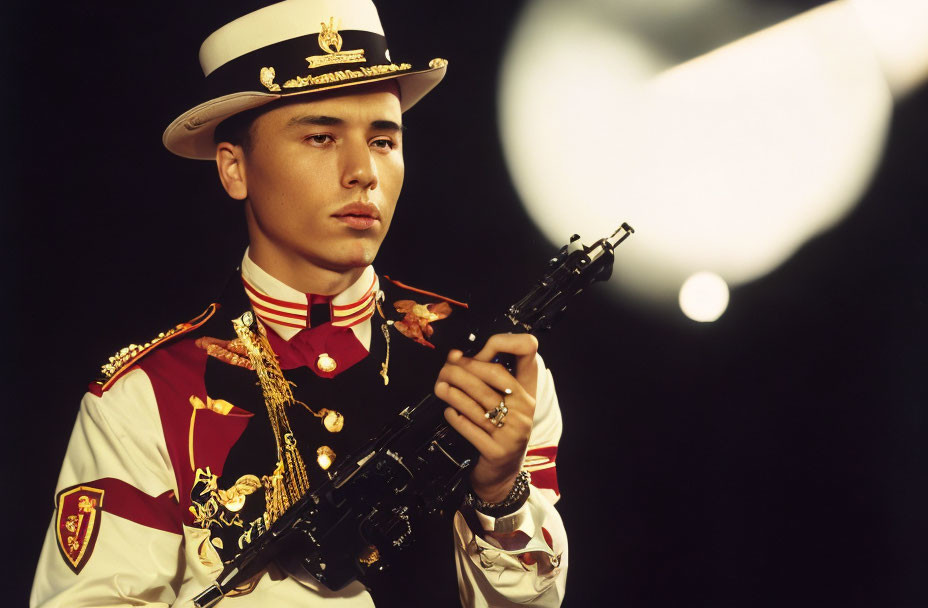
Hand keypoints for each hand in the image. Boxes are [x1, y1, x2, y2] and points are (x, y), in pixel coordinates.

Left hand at [434, 333, 537, 502]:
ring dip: (454, 392)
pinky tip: (448, 412)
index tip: (481, 347)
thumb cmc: (499, 432)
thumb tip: (455, 356)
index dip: (506, 343)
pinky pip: (471, 429)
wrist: (502, 476)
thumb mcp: (504, 405)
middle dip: (464, 369)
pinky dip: (457, 418)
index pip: (527, 356)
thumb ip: (487, 381)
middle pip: (494, 376)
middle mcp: (524, 411)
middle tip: (445, 368)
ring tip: (440, 386)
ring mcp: (512, 432)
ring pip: (479, 403)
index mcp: (528, 393)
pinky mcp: (496, 451)